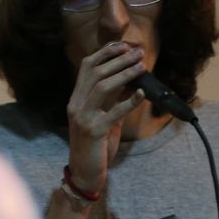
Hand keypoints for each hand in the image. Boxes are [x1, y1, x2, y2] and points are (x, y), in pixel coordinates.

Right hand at [64, 42, 146, 191]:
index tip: (124, 45)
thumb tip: (131, 81)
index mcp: (76, 99)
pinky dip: (129, 101)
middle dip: (118, 60)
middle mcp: (76, 105)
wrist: (85, 172)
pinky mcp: (94, 131)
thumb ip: (113, 100)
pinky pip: (114, 112)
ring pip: (103, 87)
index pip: (86, 67)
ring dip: (124, 74)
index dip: (105, 53)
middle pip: (96, 73)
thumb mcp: (104, 118)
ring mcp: (83, 118)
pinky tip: (142, 93)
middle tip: (138, 53)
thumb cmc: (96, 145)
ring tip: (141, 66)